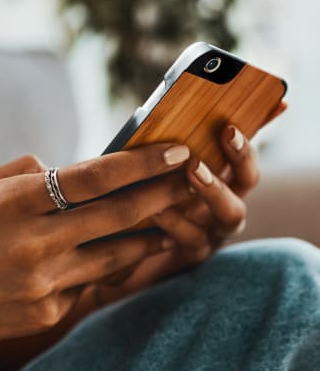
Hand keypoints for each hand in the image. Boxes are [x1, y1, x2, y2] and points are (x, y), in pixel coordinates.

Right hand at [0, 143, 192, 370]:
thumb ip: (21, 174)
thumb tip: (62, 168)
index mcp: (15, 203)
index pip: (95, 177)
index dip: (142, 162)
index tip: (176, 151)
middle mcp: (36, 244)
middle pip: (119, 215)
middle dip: (163, 194)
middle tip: (193, 178)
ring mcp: (44, 285)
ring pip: (117, 255)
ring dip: (149, 234)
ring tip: (172, 219)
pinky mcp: (46, 315)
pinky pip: (88, 285)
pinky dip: (105, 268)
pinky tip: (115, 257)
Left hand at [94, 101, 286, 304]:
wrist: (121, 248)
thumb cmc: (139, 197)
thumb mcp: (152, 169)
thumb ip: (164, 147)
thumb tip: (162, 116)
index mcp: (218, 176)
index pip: (242, 151)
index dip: (249, 137)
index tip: (240, 121)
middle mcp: (223, 202)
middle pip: (248, 180)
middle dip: (238, 158)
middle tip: (221, 138)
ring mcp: (213, 229)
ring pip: (231, 214)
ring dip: (212, 190)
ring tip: (191, 171)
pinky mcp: (192, 254)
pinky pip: (193, 239)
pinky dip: (176, 223)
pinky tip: (156, 210)